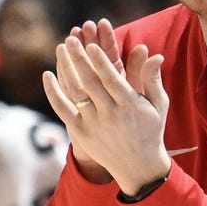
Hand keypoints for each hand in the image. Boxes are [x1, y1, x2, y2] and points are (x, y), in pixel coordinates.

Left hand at [42, 19, 170, 192]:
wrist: (139, 166)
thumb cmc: (151, 130)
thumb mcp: (158, 105)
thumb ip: (152, 79)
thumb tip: (154, 55)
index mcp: (131, 105)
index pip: (112, 79)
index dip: (100, 61)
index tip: (91, 44)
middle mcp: (111, 115)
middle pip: (90, 82)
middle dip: (79, 59)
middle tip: (71, 39)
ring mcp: (94, 125)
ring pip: (76, 92)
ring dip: (66, 69)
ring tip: (61, 48)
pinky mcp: (82, 133)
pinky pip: (63, 109)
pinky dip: (53, 92)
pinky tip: (48, 75)